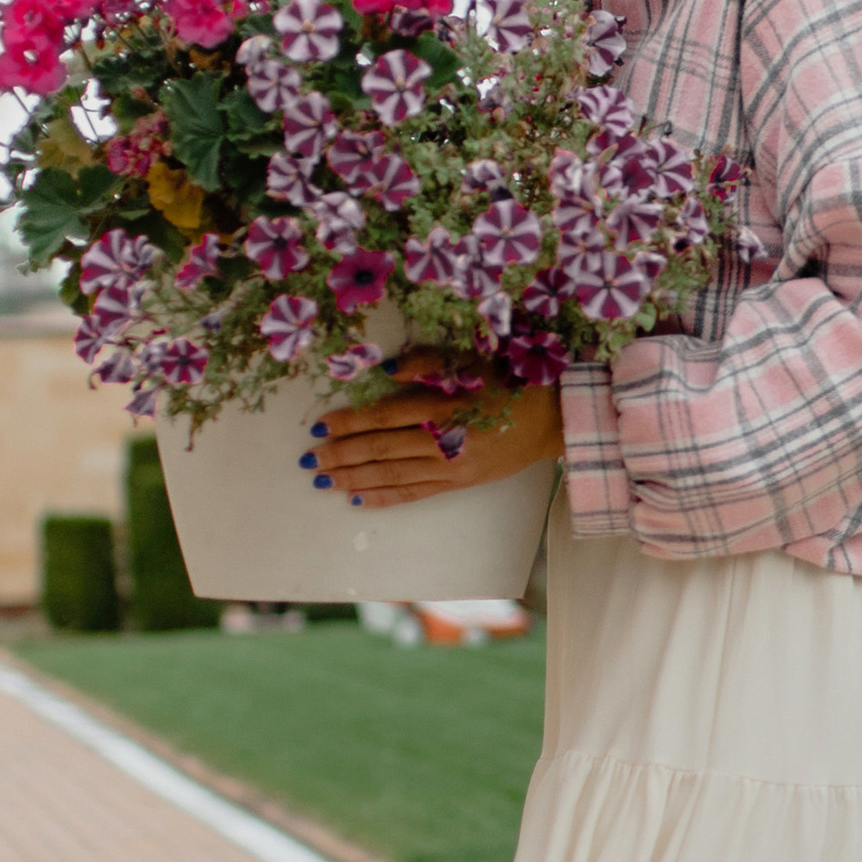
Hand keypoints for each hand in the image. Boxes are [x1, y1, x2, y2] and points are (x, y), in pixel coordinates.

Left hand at [309, 350, 562, 506]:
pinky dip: (386, 497)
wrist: (551, 420)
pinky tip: (360, 499)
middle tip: (310, 462)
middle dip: (342, 456)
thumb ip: (427, 362)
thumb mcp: (469, 362)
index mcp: (443, 406)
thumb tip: (385, 370)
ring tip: (325, 482)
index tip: (320, 427)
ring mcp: (451, 466)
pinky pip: (415, 493)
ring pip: (393, 475)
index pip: (384, 416)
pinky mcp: (459, 483)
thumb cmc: (508, 382)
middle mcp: (443, 440)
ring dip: (355, 479)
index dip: (349, 422)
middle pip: (381, 450)